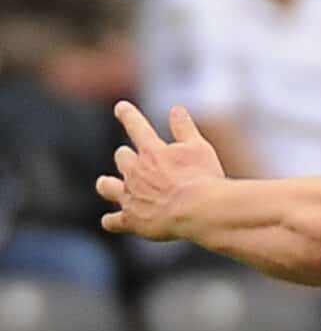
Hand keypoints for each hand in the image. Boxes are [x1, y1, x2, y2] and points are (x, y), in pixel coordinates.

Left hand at [96, 101, 225, 238]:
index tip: (121, 108)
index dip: (127, 114)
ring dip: (108, 185)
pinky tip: (110, 222)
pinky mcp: (132, 220)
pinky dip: (111, 221)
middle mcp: (136, 171)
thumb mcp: (199, 148)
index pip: (135, 125)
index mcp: (152, 150)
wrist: (199, 212)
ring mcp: (131, 196)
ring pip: (107, 186)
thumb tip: (176, 109)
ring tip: (107, 185)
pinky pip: (113, 221)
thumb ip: (185, 128)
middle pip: (122, 157)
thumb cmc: (203, 179)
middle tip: (132, 160)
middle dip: (126, 158)